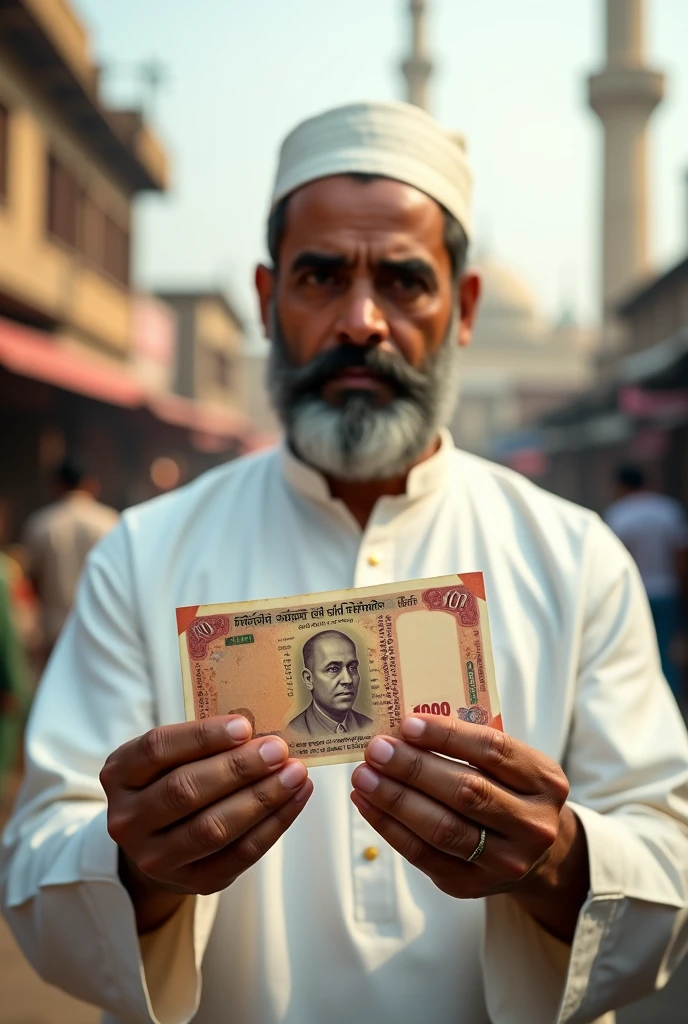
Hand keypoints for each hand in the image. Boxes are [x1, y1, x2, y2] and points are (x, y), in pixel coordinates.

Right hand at [101, 715, 311, 931]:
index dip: (201, 737)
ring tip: (295, 774)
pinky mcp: (192, 883)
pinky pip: (239, 854)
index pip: (157, 749)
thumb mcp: (170, 756)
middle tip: (277, 751)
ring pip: (212, 828)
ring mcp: (155, 858)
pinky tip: (296, 798)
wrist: (157, 842)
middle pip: (185, 791)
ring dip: (261, 798)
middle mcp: (128, 820)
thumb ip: (203, 743)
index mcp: (119, 775)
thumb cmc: (170, 780)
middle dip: (238, 768)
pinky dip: (274, 824)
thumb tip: (260, 731)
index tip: (244, 726)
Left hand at [351, 715, 586, 941]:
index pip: (494, 751)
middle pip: (466, 792)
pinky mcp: (471, 885)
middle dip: (414, 768)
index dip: (447, 736)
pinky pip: (423, 855)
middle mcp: (533, 825)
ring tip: (364, 776)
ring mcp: (505, 861)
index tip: (407, 724)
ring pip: (442, 828)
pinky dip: (389, 827)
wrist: (535, 851)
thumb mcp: (510, 763)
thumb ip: (470, 745)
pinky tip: (367, 803)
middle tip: (377, 750)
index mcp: (544, 781)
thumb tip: (403, 729)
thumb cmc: (509, 790)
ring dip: (395, 799)